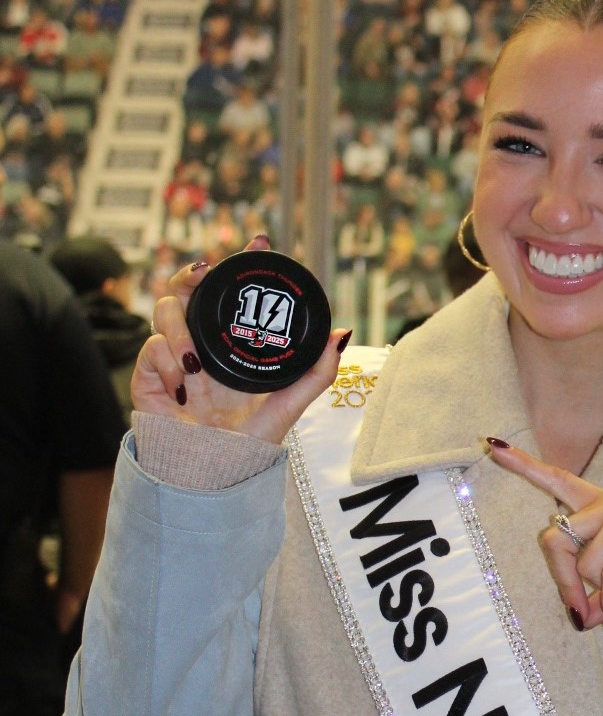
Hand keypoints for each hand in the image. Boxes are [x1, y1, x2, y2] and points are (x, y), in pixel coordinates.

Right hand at [133, 235, 350, 444]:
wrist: (213, 475)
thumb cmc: (248, 443)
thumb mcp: (289, 403)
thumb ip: (316, 371)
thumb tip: (341, 333)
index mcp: (231, 345)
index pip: (232, 293)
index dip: (242, 262)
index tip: (260, 239)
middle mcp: (202, 344)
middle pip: (188, 287)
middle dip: (193, 271)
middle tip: (205, 271)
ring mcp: (173, 356)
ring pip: (164, 309)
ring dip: (179, 330)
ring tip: (197, 366)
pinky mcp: (147, 374)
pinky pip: (150, 348)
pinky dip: (167, 364)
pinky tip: (185, 389)